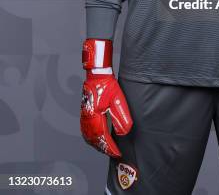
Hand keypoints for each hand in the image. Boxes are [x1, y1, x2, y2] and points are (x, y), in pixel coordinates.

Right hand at [80, 39, 132, 156]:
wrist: (97, 76)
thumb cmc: (107, 85)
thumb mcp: (118, 100)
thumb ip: (121, 117)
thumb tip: (123, 132)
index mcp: (94, 115)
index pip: (102, 137)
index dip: (110, 147)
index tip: (117, 153)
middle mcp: (87, 118)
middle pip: (94, 140)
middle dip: (104, 148)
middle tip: (114, 153)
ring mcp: (84, 117)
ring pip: (89, 137)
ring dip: (97, 145)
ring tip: (107, 149)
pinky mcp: (84, 114)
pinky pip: (86, 132)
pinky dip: (92, 139)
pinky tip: (97, 141)